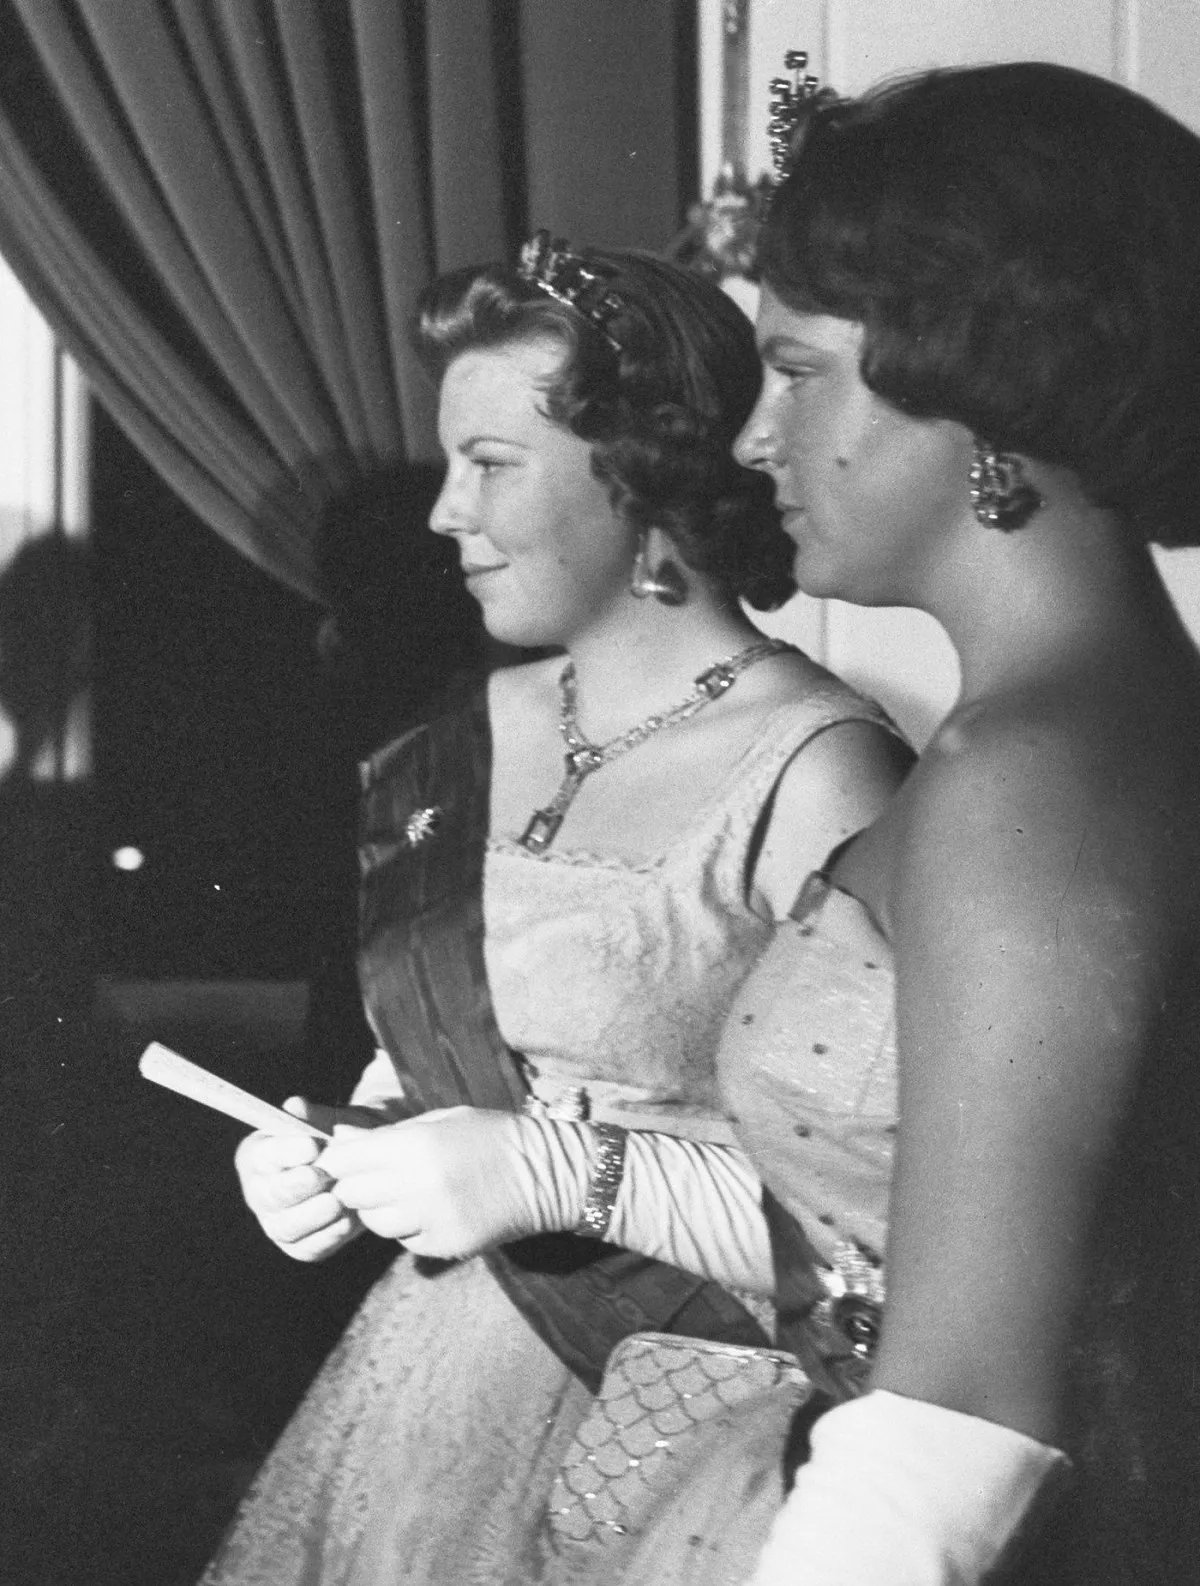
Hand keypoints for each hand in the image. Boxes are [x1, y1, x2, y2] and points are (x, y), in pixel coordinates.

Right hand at [233, 1096, 382, 1262]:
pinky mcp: (300, 1245)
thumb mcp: (331, 1120)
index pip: (264, 1156)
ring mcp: (278, 1222)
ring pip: (286, 1227)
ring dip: (311, 1215)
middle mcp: (260, 1192)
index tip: (312, 1145)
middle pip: (269, 1196)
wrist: (365, 1165)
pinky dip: (327, 1236)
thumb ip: (314, 1116)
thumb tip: (296, 1106)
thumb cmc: (339, 1136)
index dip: (285, 1152)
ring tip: (336, 1201)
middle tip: (319, 1175)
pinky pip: (309, 1247)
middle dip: (294, 1186)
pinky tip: (346, 1222)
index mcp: (258, 1155)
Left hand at [316, 1105, 589, 1259]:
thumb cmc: (489, 1136)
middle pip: (352, 1194)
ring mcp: (431, 1220)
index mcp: (415, 1145)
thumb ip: (387, 1134)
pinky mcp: (444, 1246)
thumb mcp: (440, 1121)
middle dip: (354, 1186)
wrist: (543, 1172)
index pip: (346, 1160)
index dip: (338, 1160)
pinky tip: (430, 1210)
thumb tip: (338, 1139)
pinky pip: (405, 1241)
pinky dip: (408, 1228)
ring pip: (375, 1223)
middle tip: (371, 1177)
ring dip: (379, 1210)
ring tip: (403, 1194)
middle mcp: (418, 1185)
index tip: (342, 1160)